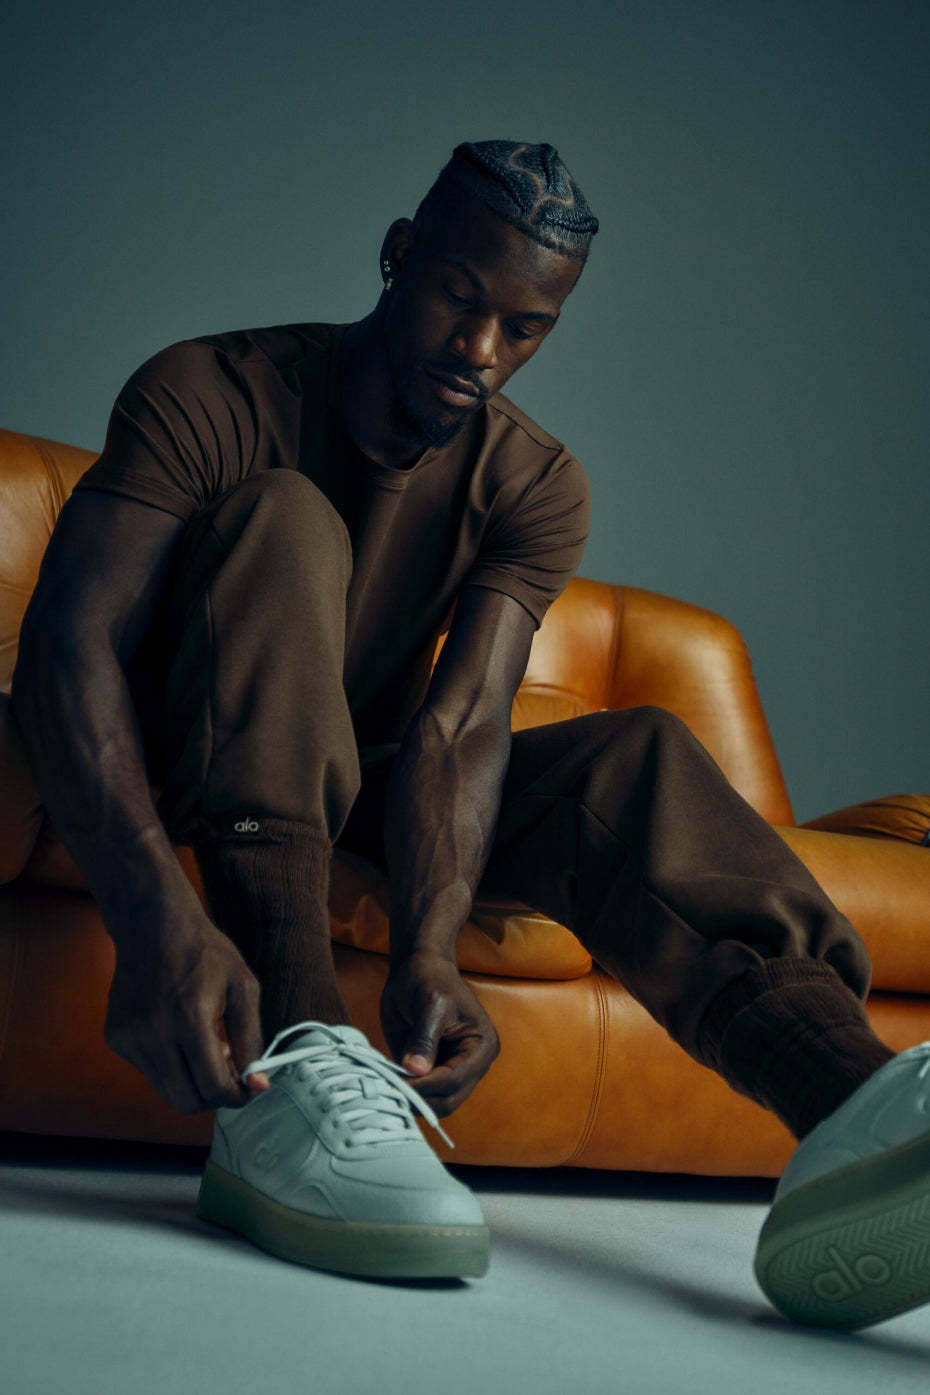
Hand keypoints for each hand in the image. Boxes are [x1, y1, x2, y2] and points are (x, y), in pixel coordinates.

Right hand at [104, 913, 271, 1113]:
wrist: (153, 925)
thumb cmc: (205, 953)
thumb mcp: (243, 987)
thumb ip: (251, 1039)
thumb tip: (257, 1083)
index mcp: (190, 1019)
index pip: (214, 1087)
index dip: (238, 1096)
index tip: (250, 1087)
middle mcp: (154, 1033)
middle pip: (186, 1101)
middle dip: (214, 1096)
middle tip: (230, 1073)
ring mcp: (129, 1038)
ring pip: (167, 1090)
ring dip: (192, 1080)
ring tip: (206, 1046)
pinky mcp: (117, 1038)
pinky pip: (150, 1071)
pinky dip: (171, 1064)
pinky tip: (180, 1034)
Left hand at [380, 950, 499, 1117]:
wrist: (418, 968)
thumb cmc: (429, 978)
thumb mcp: (430, 1003)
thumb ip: (424, 1038)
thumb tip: (414, 1069)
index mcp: (482, 1046)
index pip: (454, 1079)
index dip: (425, 1085)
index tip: (396, 1082)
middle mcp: (472, 1064)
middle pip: (447, 1100)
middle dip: (419, 1098)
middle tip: (387, 1088)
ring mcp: (452, 1070)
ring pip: (434, 1104)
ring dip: (411, 1100)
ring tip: (384, 1087)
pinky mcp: (433, 1071)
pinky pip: (421, 1094)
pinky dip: (404, 1094)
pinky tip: (386, 1084)